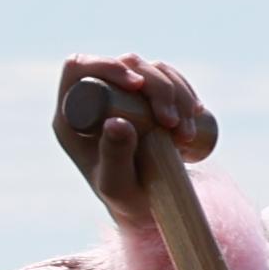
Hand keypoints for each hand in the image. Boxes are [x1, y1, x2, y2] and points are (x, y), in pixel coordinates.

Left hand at [54, 56, 215, 203]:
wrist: (151, 205)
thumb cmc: (125, 199)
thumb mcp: (117, 185)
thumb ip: (114, 158)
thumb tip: (116, 122)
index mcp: (72, 117)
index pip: (79, 68)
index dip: (106, 66)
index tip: (138, 85)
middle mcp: (97, 100)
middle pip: (125, 64)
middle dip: (157, 87)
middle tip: (172, 124)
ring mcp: (125, 96)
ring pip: (153, 69)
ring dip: (177, 94)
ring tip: (186, 134)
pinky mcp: (150, 99)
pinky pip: (170, 78)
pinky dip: (187, 93)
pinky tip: (196, 114)